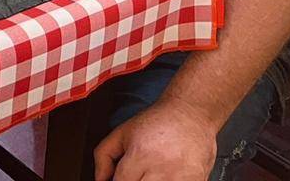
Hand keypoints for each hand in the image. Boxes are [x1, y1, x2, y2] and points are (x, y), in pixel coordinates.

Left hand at [94, 98, 217, 180]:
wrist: (190, 114)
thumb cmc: (157, 123)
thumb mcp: (122, 133)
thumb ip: (103, 156)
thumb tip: (99, 179)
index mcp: (140, 154)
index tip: (118, 178)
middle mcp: (161, 169)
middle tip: (134, 173)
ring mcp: (181, 179)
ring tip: (148, 173)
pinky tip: (164, 175)